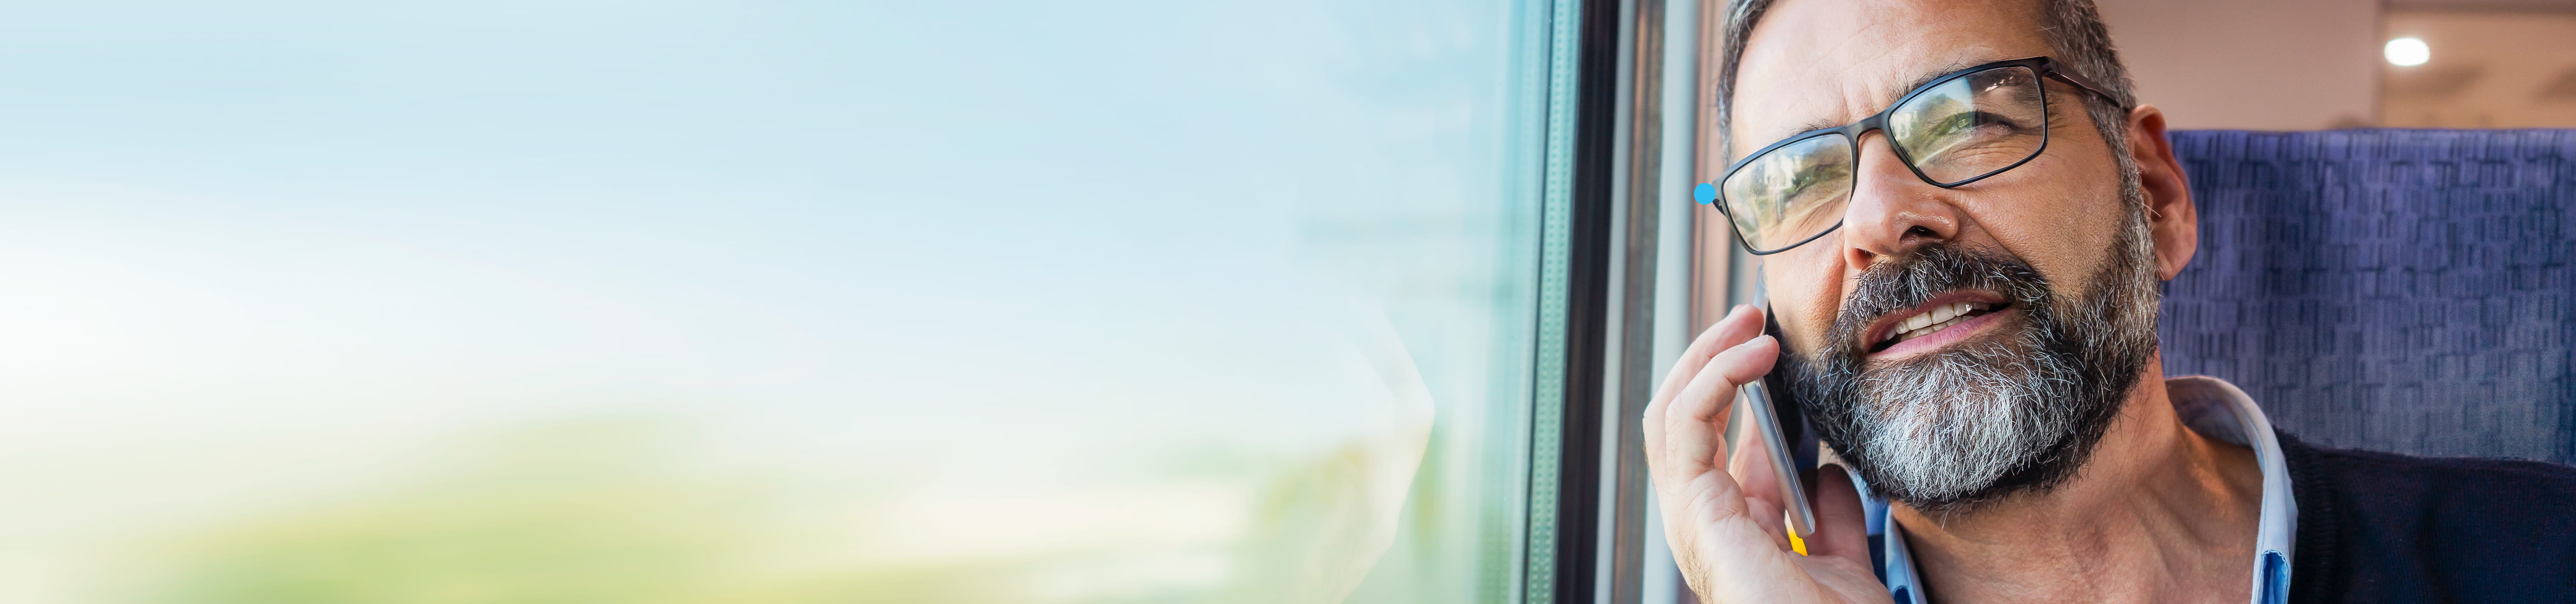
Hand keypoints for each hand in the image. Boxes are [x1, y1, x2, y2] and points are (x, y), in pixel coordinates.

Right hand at [1641, 305, 1887, 602]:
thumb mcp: (1844, 562)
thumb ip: (1829, 519)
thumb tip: (1827, 473)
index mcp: (1732, 528)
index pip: (1716, 436)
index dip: (1738, 381)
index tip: (1774, 340)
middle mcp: (1702, 520)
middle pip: (1682, 416)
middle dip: (1711, 356)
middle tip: (1751, 314)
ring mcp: (1692, 518)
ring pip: (1670, 412)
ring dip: (1706, 355)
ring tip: (1748, 319)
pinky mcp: (1695, 514)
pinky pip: (1684, 427)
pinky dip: (1714, 378)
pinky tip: (1755, 355)